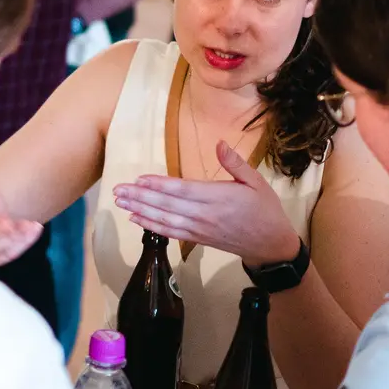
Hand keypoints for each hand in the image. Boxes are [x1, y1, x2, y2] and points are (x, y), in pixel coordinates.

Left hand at [113, 141, 299, 266]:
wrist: (270, 245)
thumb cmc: (265, 209)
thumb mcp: (257, 182)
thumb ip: (236, 163)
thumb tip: (220, 143)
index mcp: (219, 197)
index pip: (183, 190)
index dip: (159, 185)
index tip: (139, 178)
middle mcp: (205, 214)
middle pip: (167, 205)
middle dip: (140, 197)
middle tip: (117, 189)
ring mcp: (199, 229)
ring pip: (164, 220)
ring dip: (140, 210)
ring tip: (120, 202)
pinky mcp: (197, 239)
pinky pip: (170, 233)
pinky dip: (151, 226)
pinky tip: (135, 218)